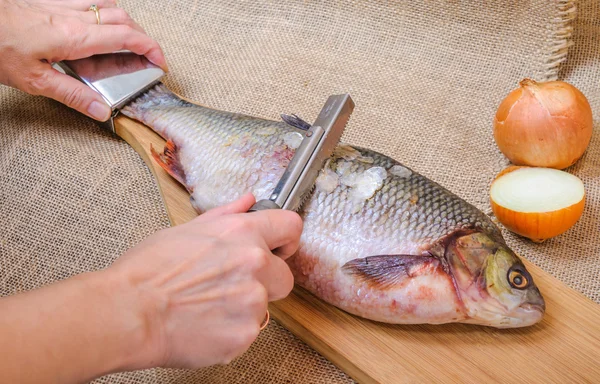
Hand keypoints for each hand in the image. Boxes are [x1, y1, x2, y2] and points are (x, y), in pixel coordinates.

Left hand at [0, 0, 166, 120]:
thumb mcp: (34, 81)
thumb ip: (72, 95)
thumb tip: (101, 110)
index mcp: (74, 37)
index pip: (126, 37)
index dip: (150, 48)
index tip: (161, 61)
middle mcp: (71, 16)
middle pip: (122, 17)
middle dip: (142, 35)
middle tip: (147, 54)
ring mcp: (60, 4)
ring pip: (106, 4)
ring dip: (124, 20)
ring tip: (127, 37)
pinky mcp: (47, 1)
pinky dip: (101, 8)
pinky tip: (95, 20)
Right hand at [108, 193, 302, 368]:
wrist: (129, 312)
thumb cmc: (148, 270)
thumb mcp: (186, 229)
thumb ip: (226, 216)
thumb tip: (247, 201)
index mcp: (243, 233)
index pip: (291, 227)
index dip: (286, 240)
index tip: (278, 249)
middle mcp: (255, 263)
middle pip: (285, 277)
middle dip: (265, 282)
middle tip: (231, 286)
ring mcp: (253, 301)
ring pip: (265, 307)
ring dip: (244, 308)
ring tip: (208, 307)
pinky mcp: (245, 334)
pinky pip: (249, 331)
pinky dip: (232, 331)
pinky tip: (204, 325)